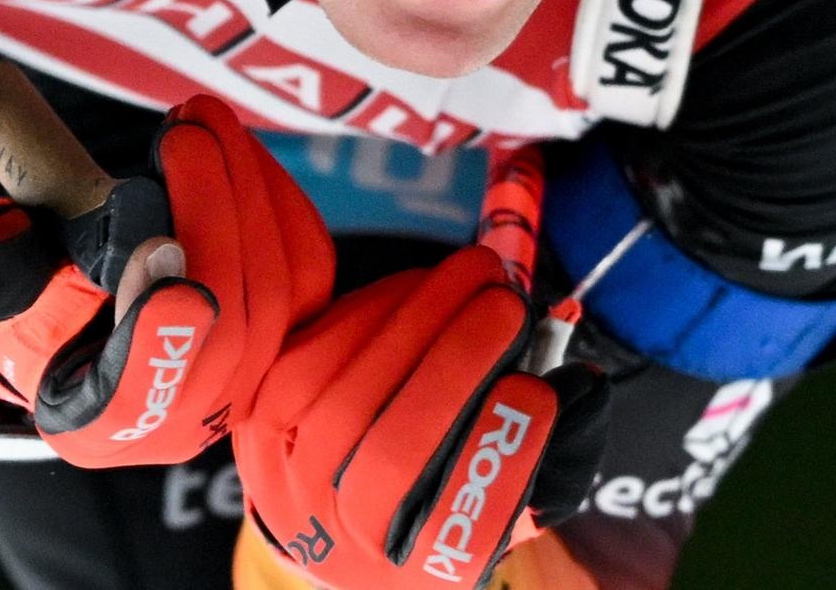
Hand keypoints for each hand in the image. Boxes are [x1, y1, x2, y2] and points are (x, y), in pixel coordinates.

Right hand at [0, 93, 333, 467]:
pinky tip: (240, 147)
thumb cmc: (15, 293)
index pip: (144, 392)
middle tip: (184, 131)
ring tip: (204, 120)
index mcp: (97, 422)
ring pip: (278, 291)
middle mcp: (179, 417)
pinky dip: (276, 200)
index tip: (157, 248)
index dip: (158, 330)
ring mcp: (238, 377)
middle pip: (232, 324)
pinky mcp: (278, 332)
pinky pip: (303, 271)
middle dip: (216, 213)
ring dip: (248, 191)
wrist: (62, 314)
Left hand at [231, 247, 610, 587]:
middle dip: (455, 365)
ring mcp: (283, 482)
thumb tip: (580, 382)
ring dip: (415, 321)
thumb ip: (547, 453)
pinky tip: (423, 285)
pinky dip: (372, 312)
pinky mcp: (255, 419)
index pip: (454, 530)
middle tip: (509, 306)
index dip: (499, 459)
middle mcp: (338, 543)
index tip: (539, 393)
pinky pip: (311, 355)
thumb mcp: (501, 500)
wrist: (334, 508)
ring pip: (344, 395)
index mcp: (411, 577)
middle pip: (392, 452)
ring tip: (475, 276)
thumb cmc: (437, 494)